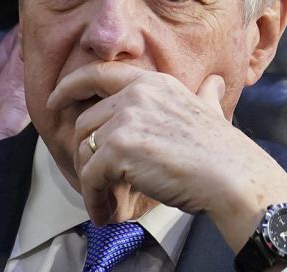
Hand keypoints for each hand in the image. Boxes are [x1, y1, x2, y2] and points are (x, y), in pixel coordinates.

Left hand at [48, 63, 286, 249]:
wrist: (232, 177)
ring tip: (106, 202)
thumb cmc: (223, 152)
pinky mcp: (118, 148)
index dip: (69, 86)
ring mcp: (125, 118)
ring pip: (84, 151)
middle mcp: (135, 93)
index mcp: (152, 82)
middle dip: (85, 155)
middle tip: (97, 182)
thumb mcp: (210, 111)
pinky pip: (90, 176)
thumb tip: (214, 85)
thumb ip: (204, 96)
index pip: (97, 73)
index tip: (55, 101)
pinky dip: (94, 199)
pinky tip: (107, 214)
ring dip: (91, 183)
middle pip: (85, 122)